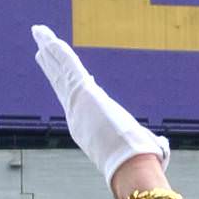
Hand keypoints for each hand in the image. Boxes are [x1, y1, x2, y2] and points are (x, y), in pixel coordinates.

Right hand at [31, 24, 167, 184]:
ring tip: (38, 33)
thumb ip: (145, 144)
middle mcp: (75, 113)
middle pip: (59, 82)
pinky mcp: (82, 91)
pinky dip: (57, 50)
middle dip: (49, 65)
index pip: (73, 99)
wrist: (126, 165)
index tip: (61, 69)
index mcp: (84, 127)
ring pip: (59, 70)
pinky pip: (68, 65)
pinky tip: (47, 35)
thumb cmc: (134, 162)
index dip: (66, 83)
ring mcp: (76, 102)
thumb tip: (160, 149)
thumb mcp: (137, 147)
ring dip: (49, 50)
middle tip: (40, 49)